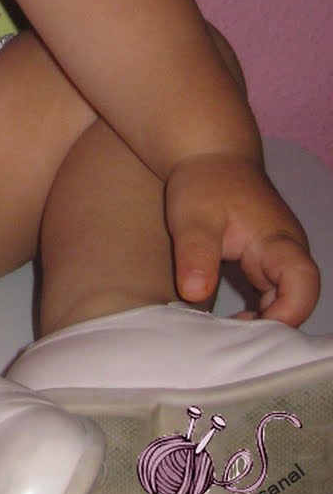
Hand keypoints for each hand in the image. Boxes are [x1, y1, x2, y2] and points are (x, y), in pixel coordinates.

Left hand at [165, 152, 319, 324]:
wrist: (209, 156)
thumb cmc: (203, 183)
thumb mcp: (192, 217)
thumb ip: (196, 255)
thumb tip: (195, 293)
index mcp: (277, 240)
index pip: (302, 283)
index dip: (287, 312)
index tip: (251, 327)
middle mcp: (286, 252)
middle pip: (297, 300)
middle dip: (271, 325)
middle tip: (230, 337)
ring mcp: (277, 258)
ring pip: (284, 300)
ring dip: (262, 320)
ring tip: (226, 332)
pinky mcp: (264, 261)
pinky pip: (270, 294)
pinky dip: (255, 311)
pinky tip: (228, 319)